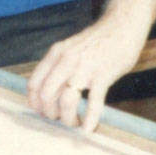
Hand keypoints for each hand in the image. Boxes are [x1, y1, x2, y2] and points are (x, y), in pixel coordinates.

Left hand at [27, 0, 155, 132]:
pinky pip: (94, 102)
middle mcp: (67, 60)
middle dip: (49, 113)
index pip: (34, 83)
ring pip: (67, 101)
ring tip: (74, 123)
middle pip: (46, 95)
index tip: (41, 112)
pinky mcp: (103, 75)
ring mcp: (85, 67)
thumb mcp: (70, 48)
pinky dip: (90, 119)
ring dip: (68, 118)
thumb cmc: (96, 41)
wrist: (121, 25)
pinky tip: (89, 128)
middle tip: (58, 119)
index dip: (35, 103)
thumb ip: (59, 65)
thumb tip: (48, 92)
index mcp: (56, 53)